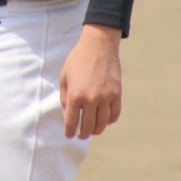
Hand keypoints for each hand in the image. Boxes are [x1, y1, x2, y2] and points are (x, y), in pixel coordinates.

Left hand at [59, 24, 121, 139]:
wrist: (98, 45)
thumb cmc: (78, 59)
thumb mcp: (64, 76)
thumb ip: (64, 97)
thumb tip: (68, 113)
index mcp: (75, 95)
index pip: (71, 121)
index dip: (69, 131)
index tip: (69, 135)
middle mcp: (91, 99)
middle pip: (87, 126)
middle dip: (83, 134)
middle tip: (81, 135)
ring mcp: (105, 98)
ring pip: (102, 124)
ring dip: (96, 130)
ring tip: (92, 130)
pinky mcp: (117, 94)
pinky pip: (114, 115)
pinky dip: (110, 121)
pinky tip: (105, 121)